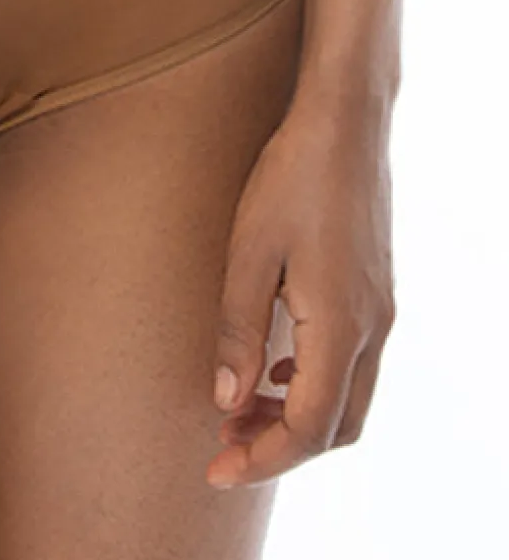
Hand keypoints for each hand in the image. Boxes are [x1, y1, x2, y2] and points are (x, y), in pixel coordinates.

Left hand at [207, 92, 396, 487]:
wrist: (343, 126)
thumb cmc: (289, 179)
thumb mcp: (247, 252)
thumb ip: (237, 331)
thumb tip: (226, 402)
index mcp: (341, 325)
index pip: (310, 428)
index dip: (263, 459)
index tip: (215, 470)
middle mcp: (372, 329)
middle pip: (337, 426)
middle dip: (280, 447)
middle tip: (222, 445)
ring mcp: (381, 312)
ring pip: (348, 399)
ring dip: (296, 417)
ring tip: (237, 409)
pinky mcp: (375, 293)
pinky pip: (352, 364)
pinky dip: (312, 385)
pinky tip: (271, 367)